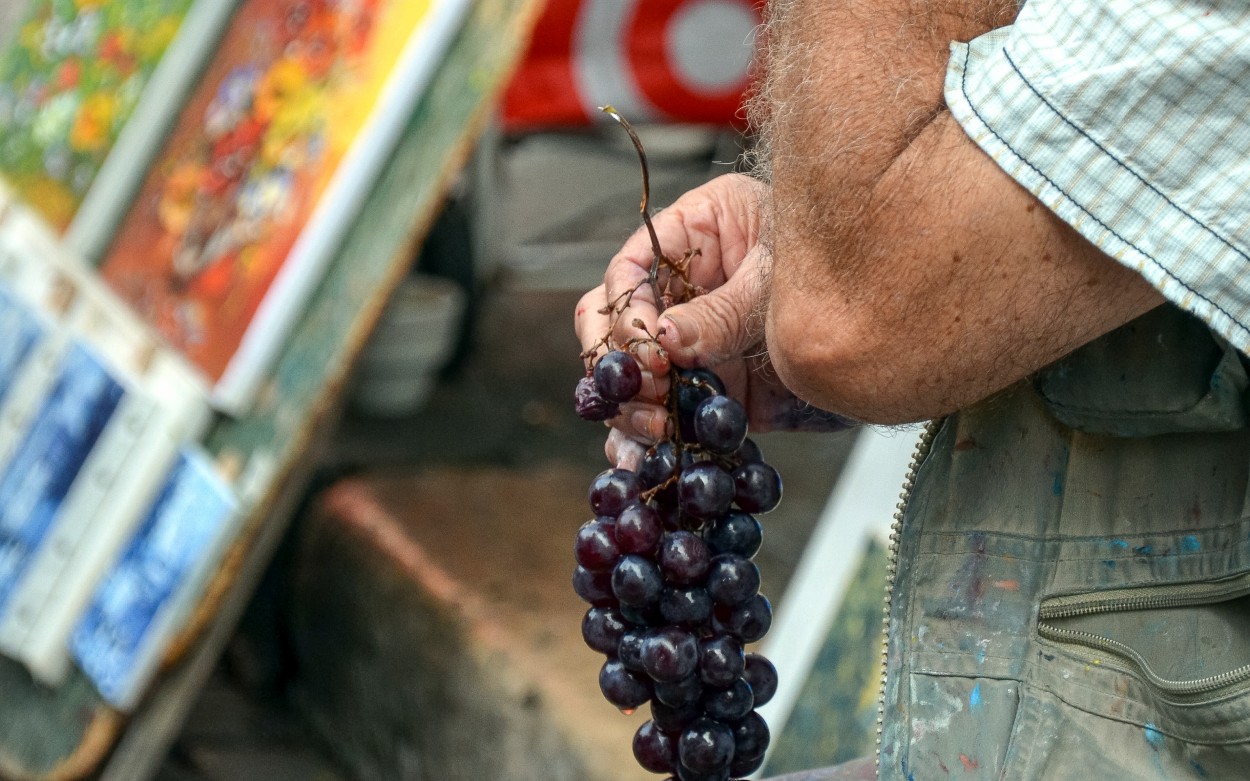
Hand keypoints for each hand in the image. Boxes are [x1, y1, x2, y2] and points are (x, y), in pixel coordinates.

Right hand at [574, 173, 850, 466]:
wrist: (895, 317)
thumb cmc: (843, 263)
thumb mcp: (778, 281)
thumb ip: (723, 311)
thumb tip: (666, 340)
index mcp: (693, 237)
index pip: (630, 271)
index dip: (627, 313)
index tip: (650, 352)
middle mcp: (681, 290)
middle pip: (612, 326)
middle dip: (621, 366)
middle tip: (650, 394)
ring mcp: (692, 343)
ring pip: (630, 377)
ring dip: (628, 410)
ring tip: (652, 433)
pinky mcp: (711, 387)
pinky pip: (665, 414)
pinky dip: (648, 442)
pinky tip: (645, 462)